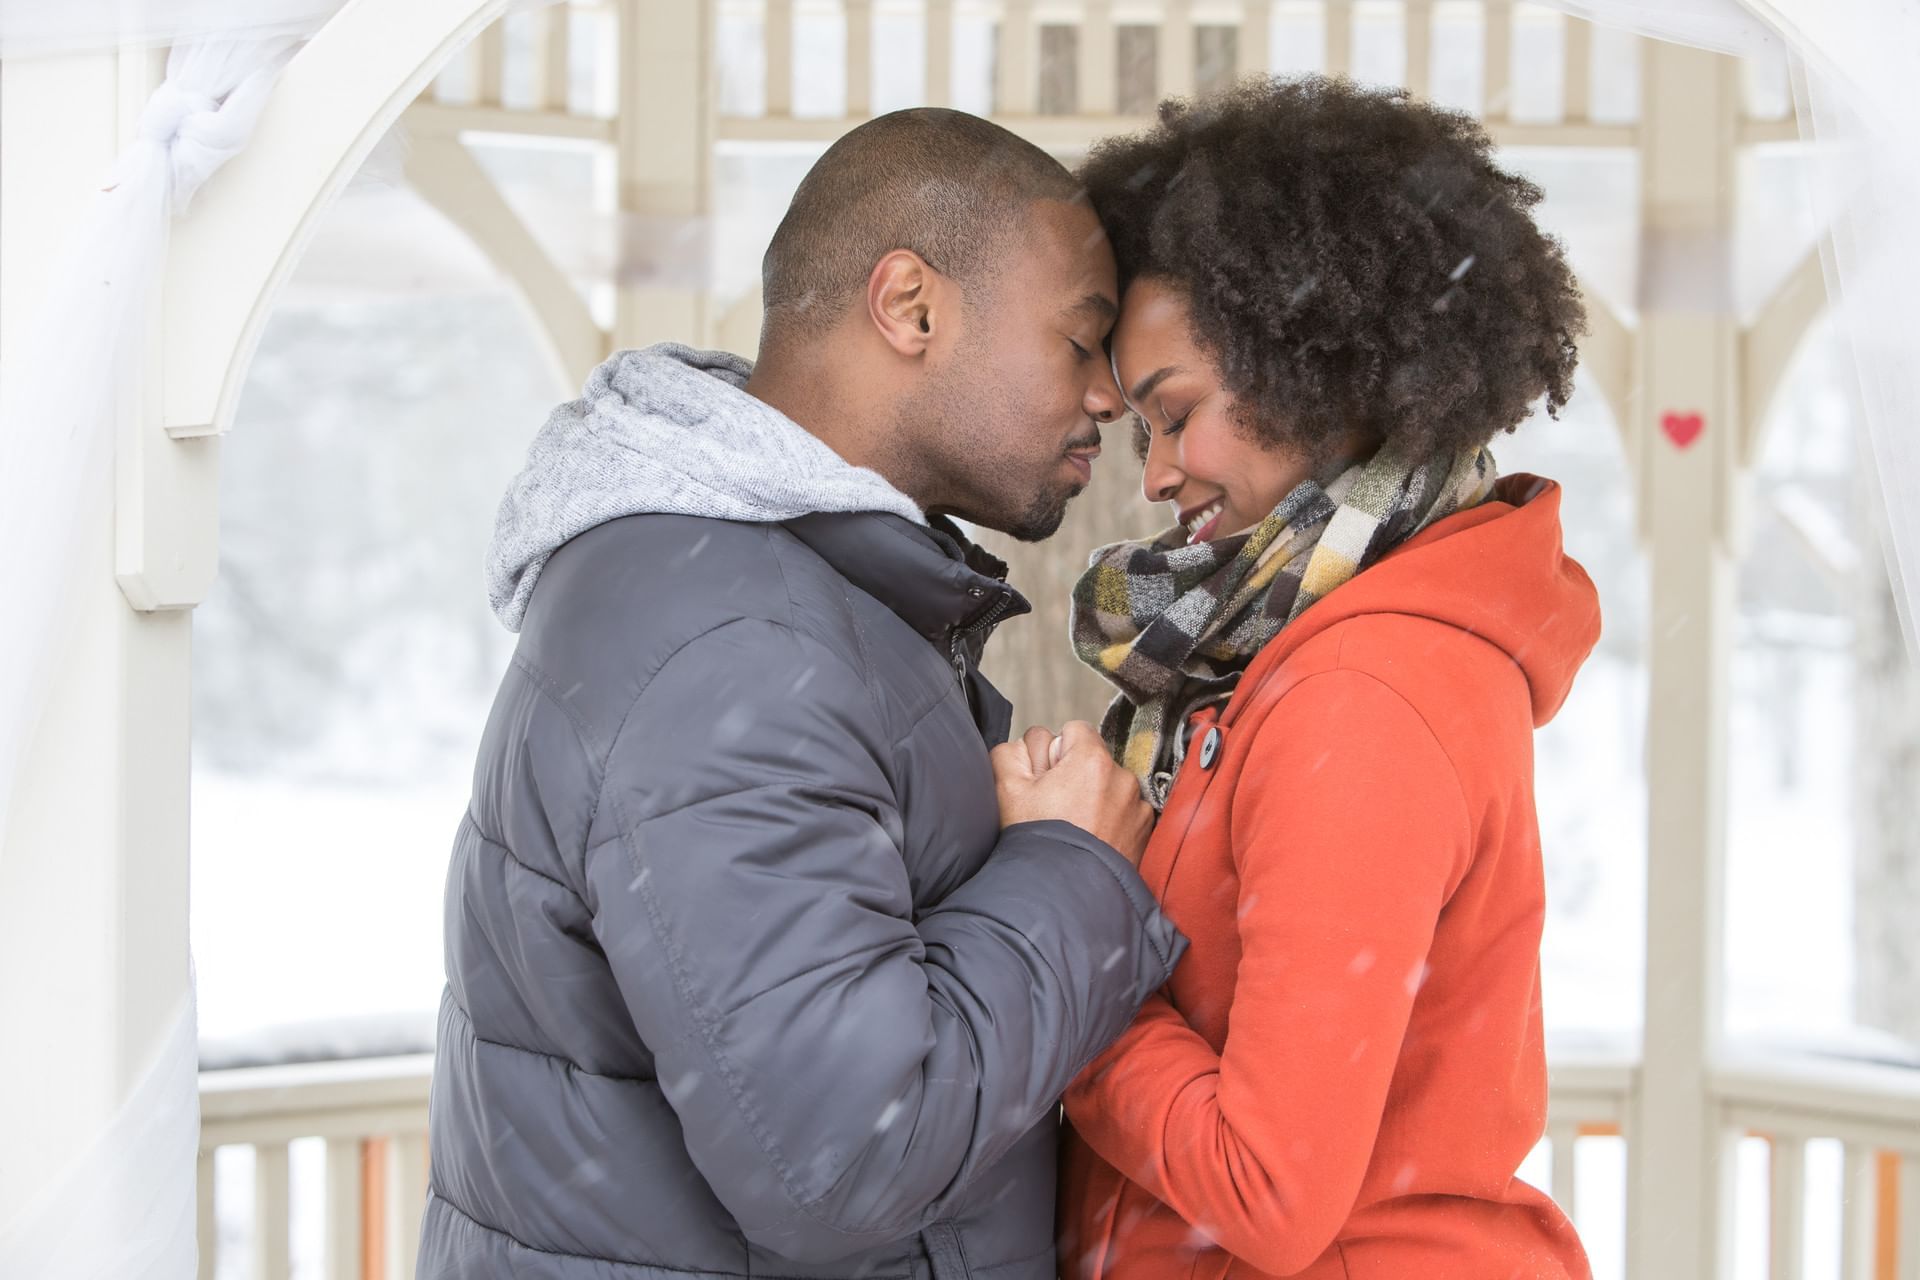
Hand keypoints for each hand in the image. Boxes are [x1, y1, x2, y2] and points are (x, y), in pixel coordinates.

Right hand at [991, 721, 1154, 865]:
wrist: (1065, 895)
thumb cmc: (1038, 843)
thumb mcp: (1007, 790)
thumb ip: (1011, 752)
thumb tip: (1028, 746)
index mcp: (1092, 760)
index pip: (1073, 730)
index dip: (1054, 752)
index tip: (1046, 779)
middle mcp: (1122, 778)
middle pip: (1093, 759)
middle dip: (1076, 776)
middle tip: (1057, 807)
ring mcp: (1138, 806)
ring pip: (1110, 787)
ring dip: (1095, 798)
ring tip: (1075, 828)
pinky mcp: (1145, 831)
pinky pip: (1126, 812)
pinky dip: (1112, 821)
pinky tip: (1092, 840)